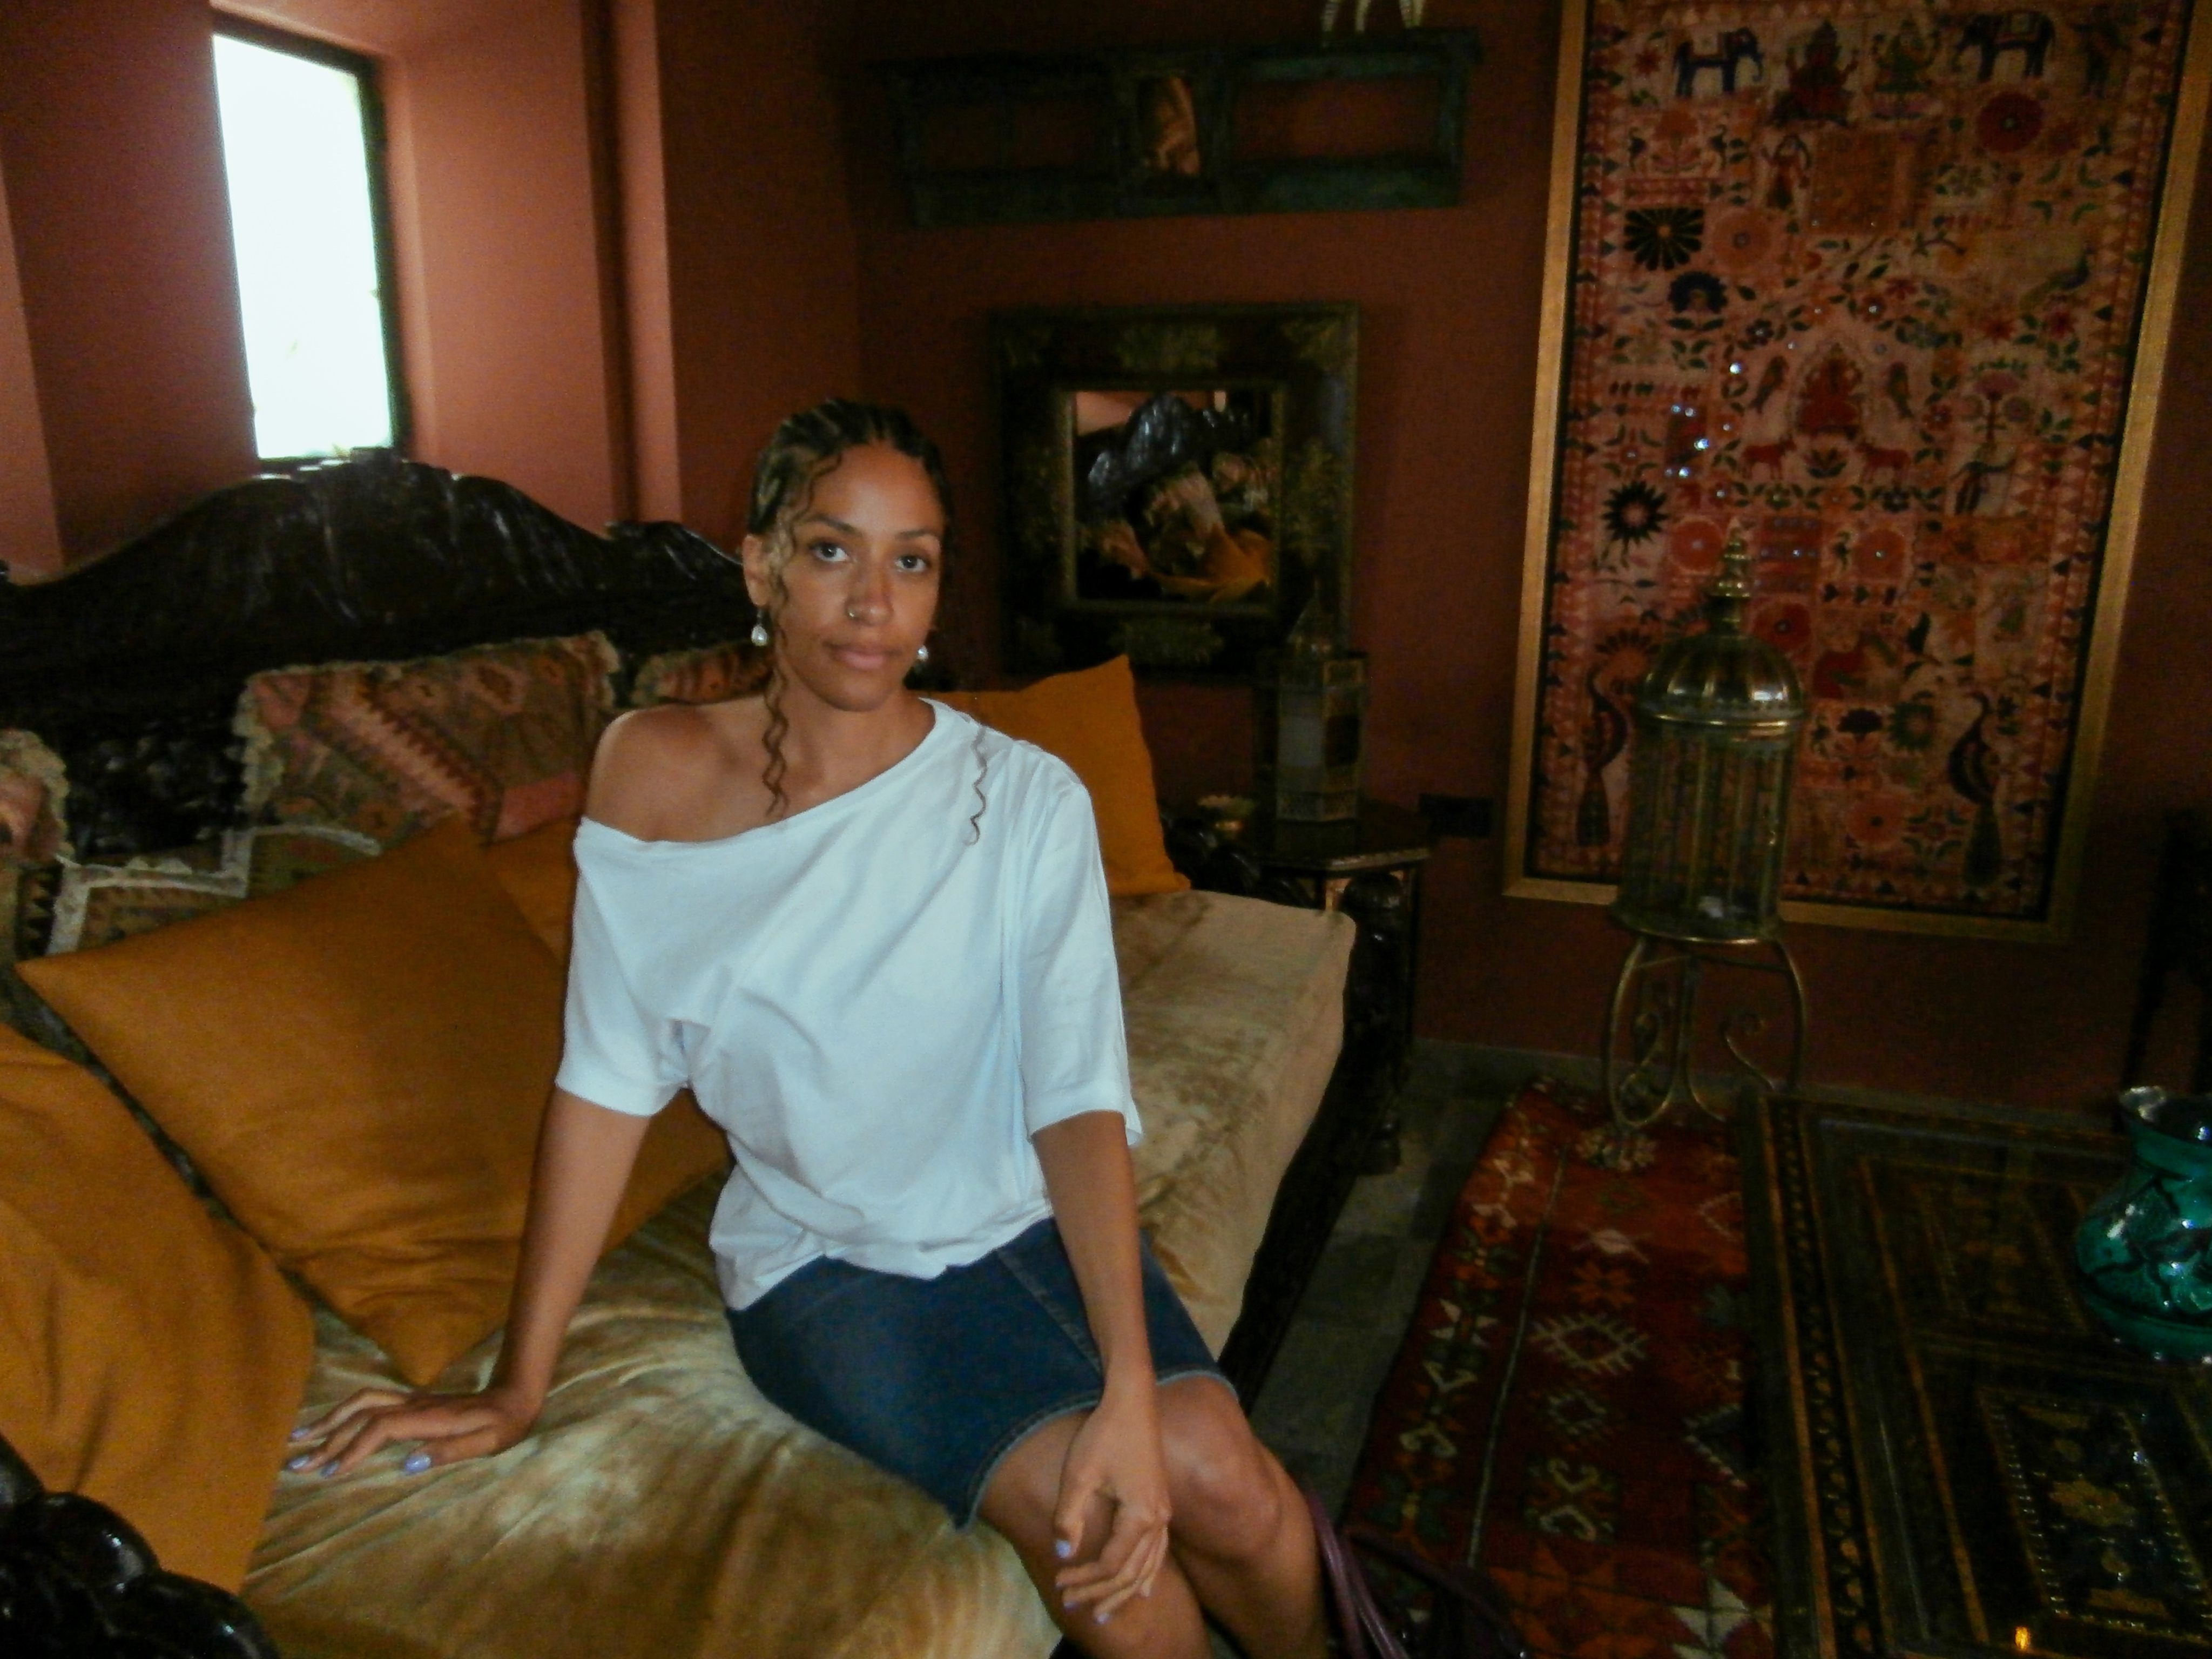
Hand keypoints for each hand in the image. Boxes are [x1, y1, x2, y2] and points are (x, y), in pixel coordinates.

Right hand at [285, 1382, 539, 1478]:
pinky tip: (329, 1424)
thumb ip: (450, 1451)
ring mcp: (410, 1401)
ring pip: (361, 1402)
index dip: (354, 1448)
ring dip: (330, 1419)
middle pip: (362, 1415)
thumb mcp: (486, 1443)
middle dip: (328, 1438)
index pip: (380, 1428)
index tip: (331, 1473)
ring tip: (298, 1437)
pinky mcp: (410, 1402)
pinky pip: (369, 1402)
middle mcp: (414, 1405)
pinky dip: (344, 1412)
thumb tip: (409, 1463)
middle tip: (296, 1465)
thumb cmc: (502, 1425)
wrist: (514, 1397)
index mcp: (429, 1418)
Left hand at [1052, 1382, 1172, 1626]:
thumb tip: (1064, 1553)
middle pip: (1131, 1572)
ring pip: (1148, 1566)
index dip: (1085, 1578)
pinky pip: (1158, 1552)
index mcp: (1140, 1516)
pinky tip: (1143, 1589)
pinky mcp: (1161, 1505)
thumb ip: (1070, 1517)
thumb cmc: (1104, 1434)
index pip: (1111, 1564)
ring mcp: (1163, 1514)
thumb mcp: (1079, 1475)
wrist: (1132, 1402)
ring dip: (1123, 1590)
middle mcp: (1158, 1520)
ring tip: (1105, 1611)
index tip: (1060, 1582)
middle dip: (1101, 1593)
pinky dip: (1147, 1574)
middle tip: (1074, 1605)